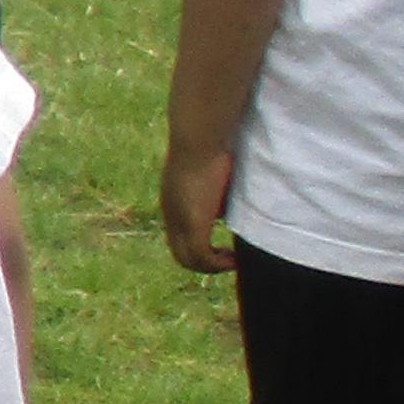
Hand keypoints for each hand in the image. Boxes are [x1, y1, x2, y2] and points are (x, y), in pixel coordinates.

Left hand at [159, 147, 237, 275]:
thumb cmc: (210, 144)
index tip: (222, 247)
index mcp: (172, 202)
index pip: (179, 236)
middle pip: (180, 252)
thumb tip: (230, 203)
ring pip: (186, 259)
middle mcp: (170, 213)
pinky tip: (233, 259)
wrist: (199, 136)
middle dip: (204, 262)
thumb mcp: (213, 172)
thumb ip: (217, 190)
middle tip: (229, 260)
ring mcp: (179, 218)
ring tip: (232, 262)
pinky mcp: (193, 221)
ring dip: (211, 267)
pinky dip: (216, 264)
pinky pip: (200, 256)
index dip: (199, 247)